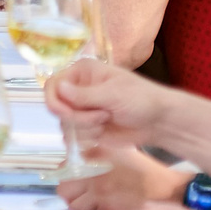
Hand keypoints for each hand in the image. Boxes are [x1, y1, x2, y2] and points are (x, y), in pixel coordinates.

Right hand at [45, 56, 168, 150]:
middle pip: (57, 107)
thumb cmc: (140, 99)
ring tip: (107, 120)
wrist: (157, 122)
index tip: (64, 113)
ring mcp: (81, 110)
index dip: (54, 100)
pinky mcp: (86, 128)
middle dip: (77, 117)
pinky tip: (104, 130)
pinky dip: (88, 136)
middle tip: (101, 117)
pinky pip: (73, 136)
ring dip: (85, 127)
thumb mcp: (113, 95)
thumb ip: (84, 95)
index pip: (53, 84)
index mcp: (82, 73)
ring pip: (64, 124)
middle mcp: (78, 89)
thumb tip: (58, 87)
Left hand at [58, 149, 186, 209]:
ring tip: (91, 204)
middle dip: (70, 193)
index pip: (64, 168)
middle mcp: (92, 173)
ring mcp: (98, 192)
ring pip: (73, 206)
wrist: (165, 190)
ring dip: (80, 206)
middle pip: (64, 188)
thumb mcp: (121, 151)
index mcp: (94, 154)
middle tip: (81, 194)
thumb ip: (98, 154)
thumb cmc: (146, 172)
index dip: (67, 176)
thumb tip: (80, 162)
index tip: (74, 179)